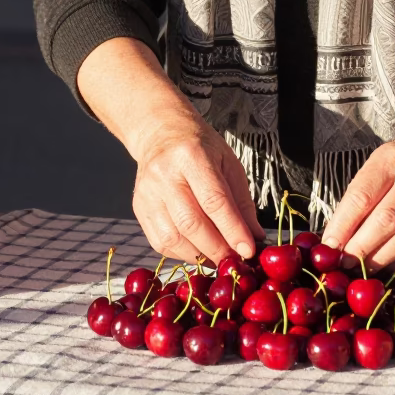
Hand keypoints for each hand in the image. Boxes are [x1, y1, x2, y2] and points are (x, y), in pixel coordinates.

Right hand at [130, 109, 266, 264]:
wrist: (160, 134)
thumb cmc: (200, 148)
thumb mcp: (228, 164)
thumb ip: (242, 202)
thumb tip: (255, 237)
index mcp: (191, 156)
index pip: (214, 200)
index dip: (233, 230)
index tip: (249, 251)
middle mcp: (164, 174)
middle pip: (191, 222)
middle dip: (217, 248)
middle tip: (235, 261)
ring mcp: (147, 192)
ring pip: (173, 237)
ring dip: (200, 255)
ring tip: (218, 257)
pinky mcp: (139, 208)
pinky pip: (160, 242)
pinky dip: (182, 253)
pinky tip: (198, 250)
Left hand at [319, 124, 394, 270]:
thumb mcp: (376, 167)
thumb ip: (358, 199)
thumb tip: (337, 240)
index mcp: (390, 160)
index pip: (361, 198)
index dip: (342, 227)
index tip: (329, 248)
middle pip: (386, 220)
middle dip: (361, 248)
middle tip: (344, 264)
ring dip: (381, 259)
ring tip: (363, 270)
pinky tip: (388, 267)